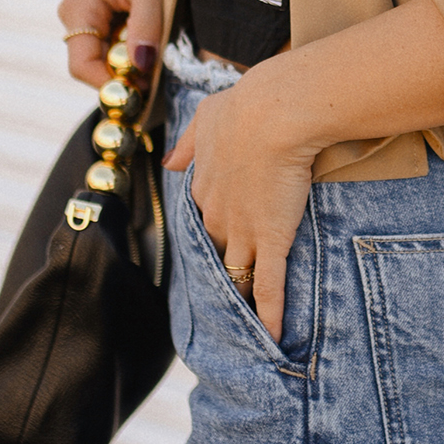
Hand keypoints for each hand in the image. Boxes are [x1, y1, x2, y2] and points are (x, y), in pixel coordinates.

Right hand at [58, 0, 167, 89]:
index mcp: (79, 5)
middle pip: (90, 65)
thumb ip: (146, 26)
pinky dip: (127, 50)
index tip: (142, 92)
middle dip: (121, 74)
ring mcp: (80, 16)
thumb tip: (139, 66)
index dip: (109, 84)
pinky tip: (146, 40)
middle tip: (155, 75)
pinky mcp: (93, 17)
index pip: (82, 65)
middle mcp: (72, 13)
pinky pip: (106, 46)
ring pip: (100, 57)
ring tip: (155, 49)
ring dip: (126, 63)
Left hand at [164, 68, 321, 342]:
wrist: (274, 113)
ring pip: (238, 274)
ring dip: (242, 298)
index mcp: (202, 187)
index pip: (204, 220)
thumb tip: (169, 162)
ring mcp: (243, 232)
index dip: (215, 232)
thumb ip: (188, 142)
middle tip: (230, 293)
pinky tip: (274, 337)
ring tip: (246, 325)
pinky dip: (271, 313)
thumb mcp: (207, 116)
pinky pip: (268, 286)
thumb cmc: (245, 106)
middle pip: (218, 252)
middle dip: (224, 271)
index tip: (221, 244)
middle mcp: (217, 216)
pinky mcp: (271, 240)